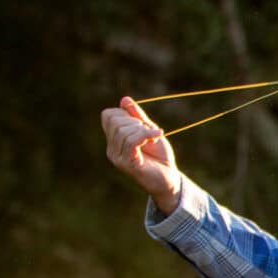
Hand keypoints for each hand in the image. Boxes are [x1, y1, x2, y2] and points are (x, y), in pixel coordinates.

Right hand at [101, 97, 183, 213]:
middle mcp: (112, 149)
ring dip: (143, 130)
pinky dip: (146, 135)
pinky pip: (131, 141)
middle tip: (149, 132)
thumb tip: (124, 99)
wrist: (170, 178)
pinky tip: (158, 136)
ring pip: (124, 131)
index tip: (141, 123)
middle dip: (135, 121)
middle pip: (115, 121)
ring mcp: (118, 157)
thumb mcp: (149, 131)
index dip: (125, 113)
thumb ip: (137, 117)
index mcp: (114, 140)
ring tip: (154, 137)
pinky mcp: (128, 164)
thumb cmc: (159, 157)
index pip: (108, 115)